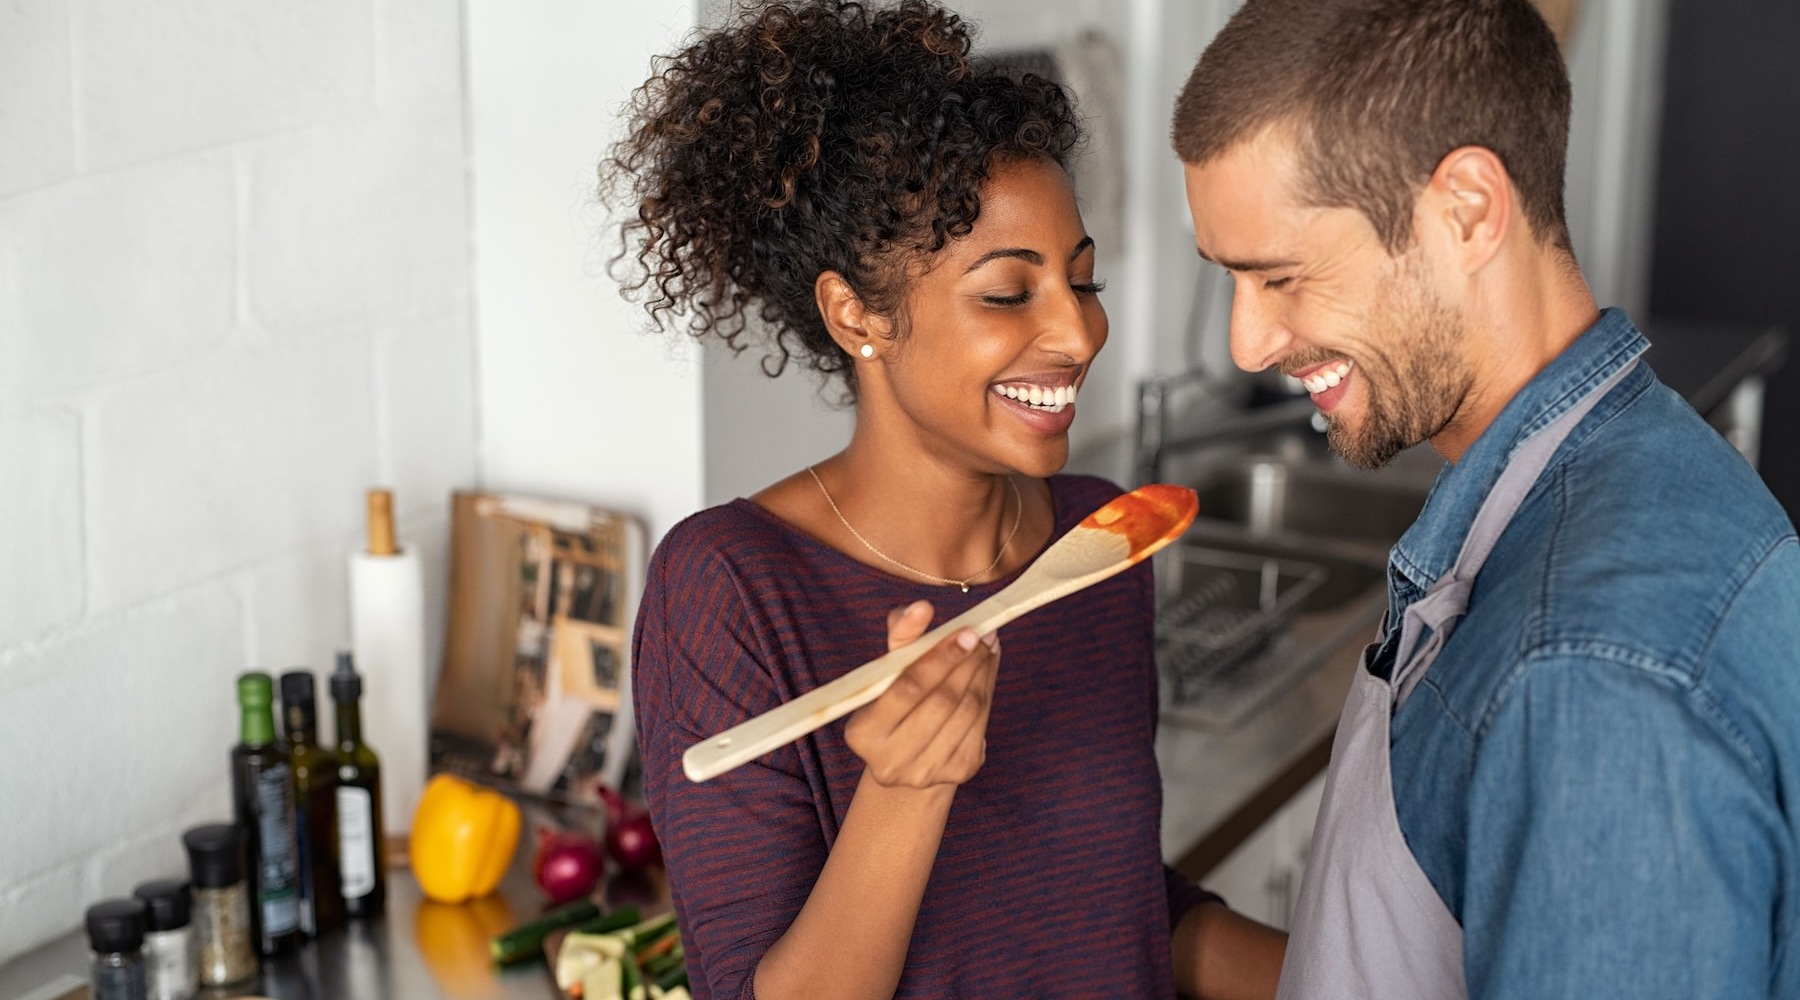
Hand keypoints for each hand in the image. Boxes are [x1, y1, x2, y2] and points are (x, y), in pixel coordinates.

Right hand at [843, 600, 999, 788]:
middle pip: (941, 701)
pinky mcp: (958, 772)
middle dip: (967, 662)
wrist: (909, 754)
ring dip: (982, 673)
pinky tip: (986, 671)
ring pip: (966, 711)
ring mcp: (926, 772)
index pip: (908, 688)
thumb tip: (921, 608)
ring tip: (987, 646)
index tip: (966, 630)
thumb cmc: (896, 700)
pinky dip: (987, 692)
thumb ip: (901, 635)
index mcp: (863, 733)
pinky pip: (980, 724)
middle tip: (984, 633)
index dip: (940, 658)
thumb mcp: (888, 670)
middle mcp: (890, 762)